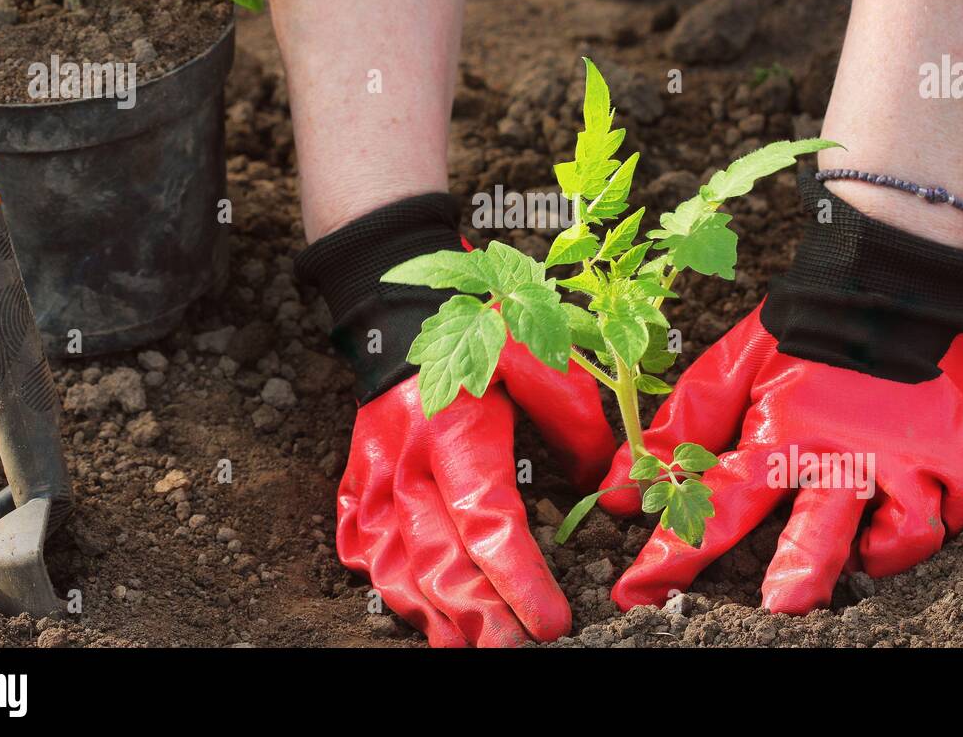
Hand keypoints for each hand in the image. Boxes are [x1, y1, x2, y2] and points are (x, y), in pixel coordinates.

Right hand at [337, 333, 615, 646]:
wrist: (404, 308)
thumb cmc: (482, 331)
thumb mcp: (542, 358)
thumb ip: (577, 421)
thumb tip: (605, 483)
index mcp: (455, 432)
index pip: (487, 523)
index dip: (518, 579)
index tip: (552, 624)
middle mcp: (407, 464)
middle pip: (438, 561)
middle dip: (476, 618)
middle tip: (512, 653)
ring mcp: (374, 478)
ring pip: (395, 567)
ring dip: (432, 617)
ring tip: (469, 650)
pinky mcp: (357, 484)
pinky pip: (362, 549)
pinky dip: (388, 587)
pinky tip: (416, 611)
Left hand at [600, 302, 962, 613]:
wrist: (873, 276)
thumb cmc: (794, 329)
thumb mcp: (726, 373)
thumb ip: (677, 433)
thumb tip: (618, 494)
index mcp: (780, 433)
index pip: (717, 506)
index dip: (673, 556)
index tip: (636, 595)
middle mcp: (843, 449)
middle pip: (820, 532)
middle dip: (797, 578)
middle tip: (778, 609)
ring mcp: (905, 449)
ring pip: (907, 528)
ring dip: (884, 552)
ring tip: (861, 557)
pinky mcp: (957, 441)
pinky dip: (950, 517)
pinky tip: (916, 514)